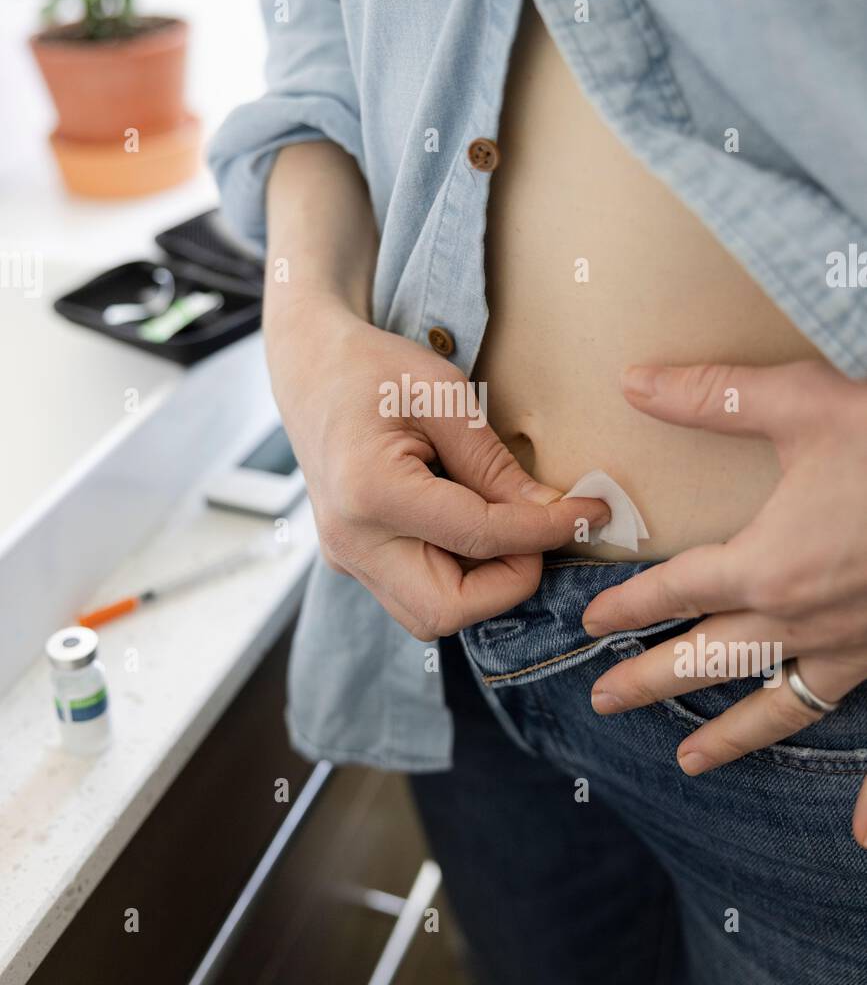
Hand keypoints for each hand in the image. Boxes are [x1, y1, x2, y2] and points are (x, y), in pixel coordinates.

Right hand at [268, 295, 608, 639]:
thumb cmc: (375, 369)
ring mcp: (345, 557)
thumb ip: (494, 465)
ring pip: (431, 616)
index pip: (480, 538)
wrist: (311, 369)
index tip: (591, 513)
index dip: (546, 531)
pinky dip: (457, 574)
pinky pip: (416, 594)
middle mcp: (350, 540)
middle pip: (447, 610)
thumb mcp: (444, 396)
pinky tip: (470, 526)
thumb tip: (550, 512)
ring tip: (503, 525)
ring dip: (483, 585)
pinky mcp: (353, 561)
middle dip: (507, 582)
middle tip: (537, 532)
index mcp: (371, 492)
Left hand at [581, 360, 866, 845]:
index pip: (676, 590)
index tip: (593, 620)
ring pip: (778, 705)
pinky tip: (857, 836)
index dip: (629, 604)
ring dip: (728, 734)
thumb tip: (634, 381)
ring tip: (687, 760)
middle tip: (602, 700)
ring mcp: (856, 647)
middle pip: (708, 658)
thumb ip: (716, 398)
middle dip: (649, 679)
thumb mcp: (808, 404)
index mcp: (770, 565)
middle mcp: (805, 619)